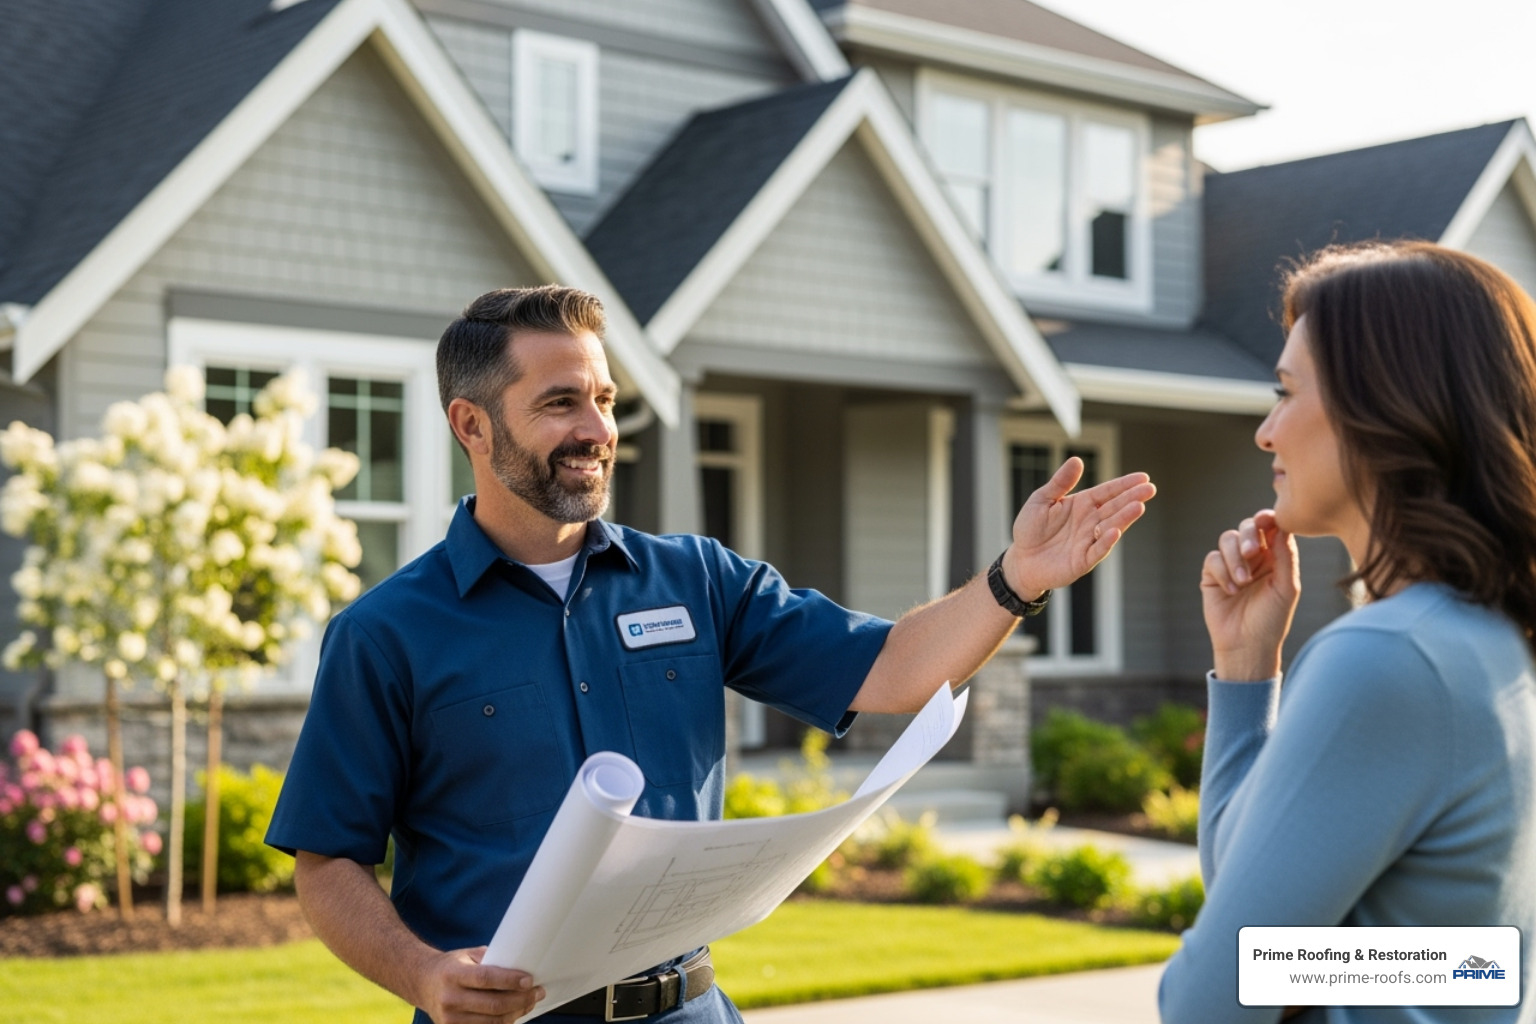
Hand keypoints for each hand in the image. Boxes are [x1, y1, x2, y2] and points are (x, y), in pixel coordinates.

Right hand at [415, 946, 543, 1023]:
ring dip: (517, 1012)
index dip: (510, 980)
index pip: (486, 979)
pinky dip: (504, 1023)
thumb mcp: (467, 955)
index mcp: (453, 974)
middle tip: (537, 992)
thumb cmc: (450, 967)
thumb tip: (520, 965)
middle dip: (521, 999)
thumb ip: (490, 960)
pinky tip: (515, 1013)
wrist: (422, 983)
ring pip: (493, 1021)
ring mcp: (450, 1019)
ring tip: (530, 1002)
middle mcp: (450, 998)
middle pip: (493, 1005)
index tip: (529, 980)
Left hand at [1003, 457, 1154, 597]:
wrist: (1021, 560)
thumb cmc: (1031, 528)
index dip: (1124, 485)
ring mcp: (1089, 541)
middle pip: (1114, 507)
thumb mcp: (1042, 499)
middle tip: (1150, 489)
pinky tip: (1115, 532)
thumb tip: (1077, 460)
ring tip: (1138, 506)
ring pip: (1111, 527)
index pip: (1108, 492)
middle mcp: (1090, 522)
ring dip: (1125, 518)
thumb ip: (1060, 482)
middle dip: (1132, 498)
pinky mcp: (1083, 560)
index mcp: (1082, 504)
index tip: (1143, 477)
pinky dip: (1106, 542)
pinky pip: (1097, 550)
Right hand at [1201, 509, 1299, 680]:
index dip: (1267, 519)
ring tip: (1242, 582)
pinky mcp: (1212, 575)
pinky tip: (1231, 591)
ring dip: (1234, 558)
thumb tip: (1282, 527)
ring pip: (1227, 539)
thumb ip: (1286, 557)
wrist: (1246, 646)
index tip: (1266, 521)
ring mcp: (1231, 564)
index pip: (1272, 527)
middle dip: (1248, 535)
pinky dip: (1222, 572)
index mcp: (1276, 556)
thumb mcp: (1286, 588)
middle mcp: (1254, 557)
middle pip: (1247, 527)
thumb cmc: (1271, 620)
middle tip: (1251, 551)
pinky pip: (1212, 558)